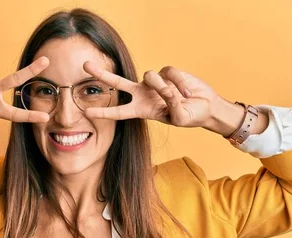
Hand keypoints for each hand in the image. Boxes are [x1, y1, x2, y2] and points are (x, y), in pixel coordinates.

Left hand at [83, 62, 219, 127]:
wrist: (207, 108)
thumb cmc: (191, 116)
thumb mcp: (179, 117)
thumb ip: (170, 103)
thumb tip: (162, 85)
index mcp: (142, 110)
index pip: (119, 111)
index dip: (104, 112)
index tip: (87, 112)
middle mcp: (144, 94)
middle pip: (118, 83)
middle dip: (102, 74)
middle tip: (85, 66)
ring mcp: (154, 83)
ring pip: (150, 76)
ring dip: (164, 87)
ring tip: (180, 97)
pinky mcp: (167, 72)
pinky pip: (168, 73)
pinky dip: (180, 83)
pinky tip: (187, 92)